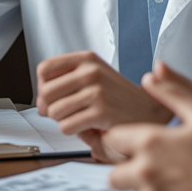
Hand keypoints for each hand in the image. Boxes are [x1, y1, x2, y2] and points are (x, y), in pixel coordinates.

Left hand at [35, 51, 172, 137]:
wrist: (151, 111)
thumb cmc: (120, 97)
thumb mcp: (95, 76)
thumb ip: (67, 81)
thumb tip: (40, 101)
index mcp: (87, 59)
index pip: (44, 70)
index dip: (43, 87)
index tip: (52, 97)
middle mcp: (91, 71)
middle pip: (45, 93)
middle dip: (49, 108)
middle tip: (63, 114)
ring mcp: (96, 91)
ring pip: (54, 112)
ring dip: (63, 121)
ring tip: (80, 119)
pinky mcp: (101, 112)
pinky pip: (67, 126)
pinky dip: (73, 131)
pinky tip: (88, 127)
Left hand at [106, 62, 191, 190]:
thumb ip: (173, 92)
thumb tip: (152, 75)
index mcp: (150, 143)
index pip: (113, 140)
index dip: (123, 140)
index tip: (134, 142)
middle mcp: (144, 171)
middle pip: (113, 174)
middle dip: (126, 168)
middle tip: (150, 164)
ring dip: (144, 187)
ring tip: (173, 180)